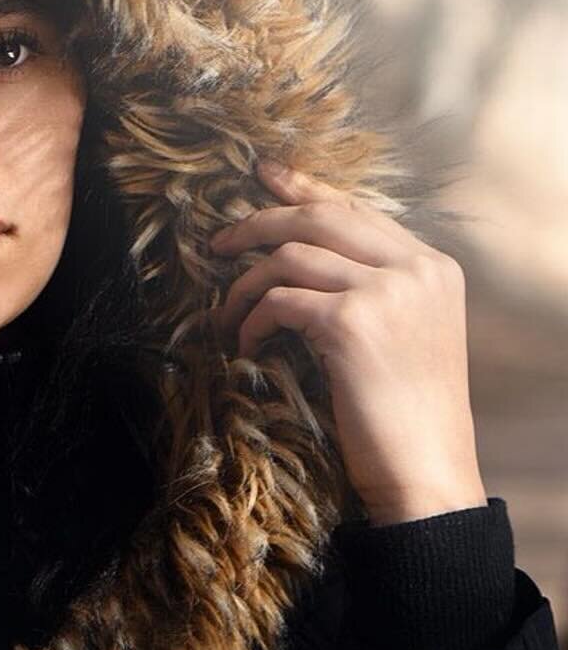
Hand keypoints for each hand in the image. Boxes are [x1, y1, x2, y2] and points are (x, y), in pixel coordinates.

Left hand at [208, 160, 486, 524]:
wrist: (426, 474)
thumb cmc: (405, 419)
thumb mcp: (405, 339)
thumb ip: (374, 292)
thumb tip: (302, 263)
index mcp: (433, 267)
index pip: (357, 209)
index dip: (304, 187)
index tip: (264, 176)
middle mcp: (417, 269)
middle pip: (319, 216)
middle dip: (258, 222)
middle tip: (216, 244)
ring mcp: (388, 291)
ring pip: (289, 255)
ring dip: (243, 287)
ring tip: (225, 318)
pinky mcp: (353, 322)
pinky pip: (278, 301)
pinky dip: (251, 322)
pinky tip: (247, 349)